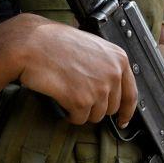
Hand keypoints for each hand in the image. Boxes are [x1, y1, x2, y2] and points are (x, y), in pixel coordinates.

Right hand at [0, 13, 138, 126]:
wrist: (31, 44)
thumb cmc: (55, 42)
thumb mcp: (92, 46)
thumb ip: (106, 65)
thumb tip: (110, 87)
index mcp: (119, 58)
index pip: (131, 94)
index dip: (127, 111)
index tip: (122, 120)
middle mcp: (113, 73)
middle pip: (111, 108)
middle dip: (95, 107)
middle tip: (78, 96)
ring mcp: (99, 87)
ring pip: (95, 116)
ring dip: (81, 110)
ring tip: (67, 92)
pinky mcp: (81, 100)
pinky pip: (79, 119)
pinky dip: (69, 114)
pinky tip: (61, 99)